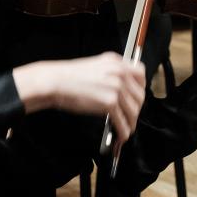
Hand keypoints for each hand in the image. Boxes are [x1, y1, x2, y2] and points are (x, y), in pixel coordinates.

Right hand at [12, 52, 144, 145]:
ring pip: (134, 110)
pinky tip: (120, 135)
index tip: (137, 98)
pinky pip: (123, 121)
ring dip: (131, 123)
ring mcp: (116, 87)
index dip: (141, 89)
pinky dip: (123, 131)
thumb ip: (112, 73)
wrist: (56, 82)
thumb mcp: (96, 66)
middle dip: (136, 109)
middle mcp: (120, 72)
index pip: (141, 74)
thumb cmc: (70, 77)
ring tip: (126, 129)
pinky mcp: (110, 102)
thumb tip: (123, 91)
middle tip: (130, 117)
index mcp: (116, 61)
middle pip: (140, 95)